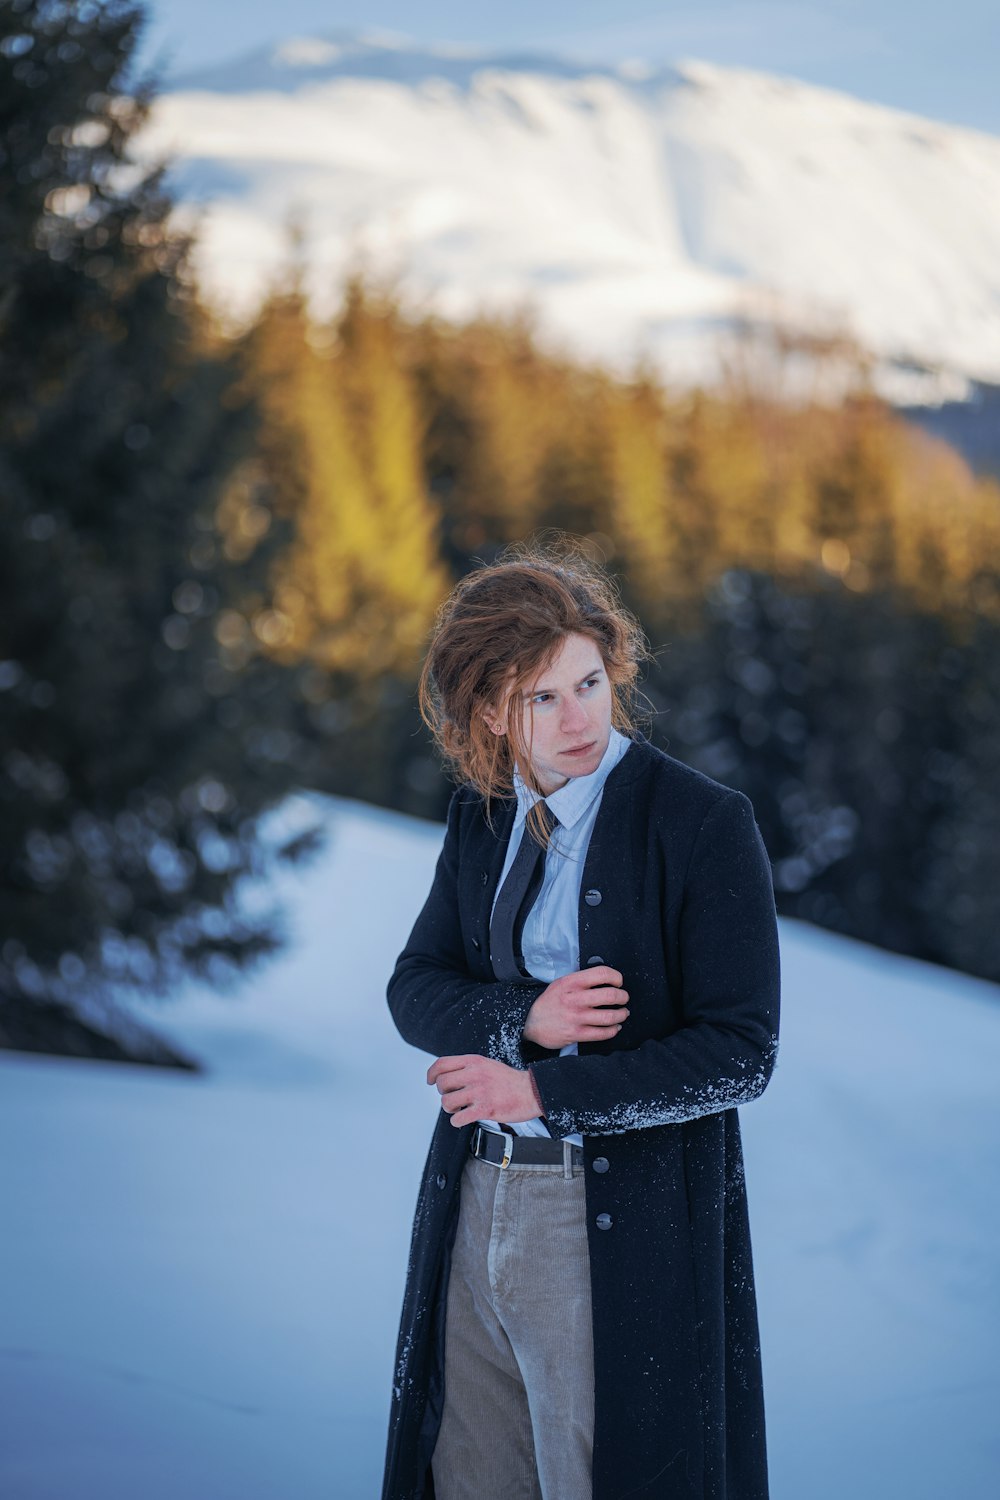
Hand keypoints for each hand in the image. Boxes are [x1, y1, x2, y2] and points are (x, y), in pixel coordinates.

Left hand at [427, 1054, 541, 1128]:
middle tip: (453, 1097)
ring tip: (459, 1108)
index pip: (442, 1064)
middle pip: (441, 1083)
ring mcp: (480, 1092)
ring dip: (450, 1108)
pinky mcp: (485, 1109)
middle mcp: (475, 1074)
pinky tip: (464, 1118)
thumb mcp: (487, 1064)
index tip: (430, 1080)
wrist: (533, 1091)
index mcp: (474, 1061)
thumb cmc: (510, 1080)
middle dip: (443, 1093)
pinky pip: (458, 1118)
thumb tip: (448, 1075)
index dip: (431, 1073)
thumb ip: (468, 1068)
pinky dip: (457, 1121)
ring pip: (446, 1102)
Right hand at [522, 965, 629, 1049]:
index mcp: (572, 982)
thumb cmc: (549, 1001)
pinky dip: (613, 1030)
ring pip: (609, 1016)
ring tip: (623, 1013)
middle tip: (624, 998)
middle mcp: (575, 999)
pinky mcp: (576, 1034)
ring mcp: (576, 1017)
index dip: (616, 977)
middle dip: (623, 997)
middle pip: (610, 995)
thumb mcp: (561, 983)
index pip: (602, 973)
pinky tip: (615, 1027)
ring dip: (621, 1014)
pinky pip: (602, 1033)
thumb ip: (581, 980)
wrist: (530, 1022)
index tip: (618, 982)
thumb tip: (606, 979)